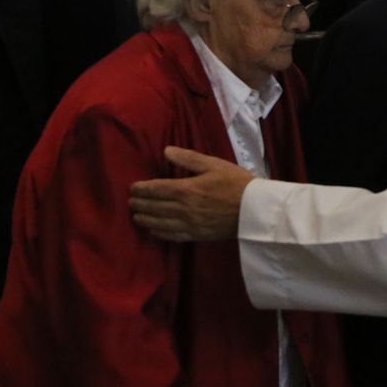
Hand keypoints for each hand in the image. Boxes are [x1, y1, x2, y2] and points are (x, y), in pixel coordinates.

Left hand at [129, 147, 254, 241]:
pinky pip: (172, 236)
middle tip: (130, 202)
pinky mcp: (196, 235)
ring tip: (136, 216)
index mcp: (186, 189)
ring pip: (159, 223)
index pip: (155, 189)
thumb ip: (188, 159)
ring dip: (145, 220)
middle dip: (139, 204)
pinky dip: (159, 233)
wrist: (255, 210)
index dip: (141, 189)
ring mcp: (189, 224)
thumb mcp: (214, 165)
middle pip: (153, 207)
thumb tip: (167, 150)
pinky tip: (153, 231)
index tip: (132, 188)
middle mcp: (183, 209)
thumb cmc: (237, 183)